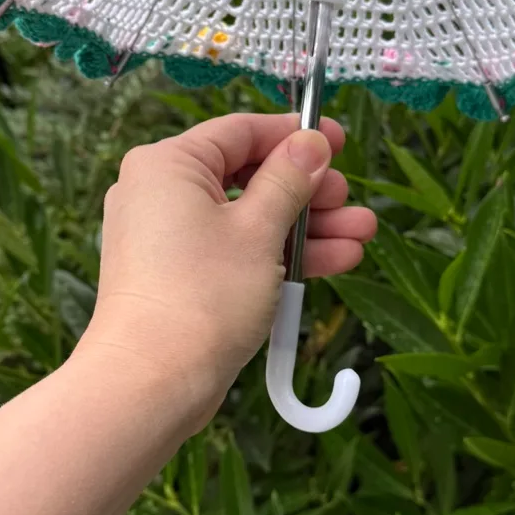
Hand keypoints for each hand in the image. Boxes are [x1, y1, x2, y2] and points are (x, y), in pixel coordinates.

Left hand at [77, 113, 376, 426]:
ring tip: (362, 234)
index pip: (240, 132)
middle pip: (247, 176)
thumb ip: (289, 180)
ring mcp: (167, 239)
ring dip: (306, 227)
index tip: (339, 141)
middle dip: (308, 191)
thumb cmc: (203, 295)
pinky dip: (277, 255)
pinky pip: (234, 251)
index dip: (294, 135)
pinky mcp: (178, 277)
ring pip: (247, 219)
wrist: (152, 383)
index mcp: (168, 165)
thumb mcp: (259, 229)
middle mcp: (159, 194)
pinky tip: (334, 260)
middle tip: (350, 200)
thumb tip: (310, 143)